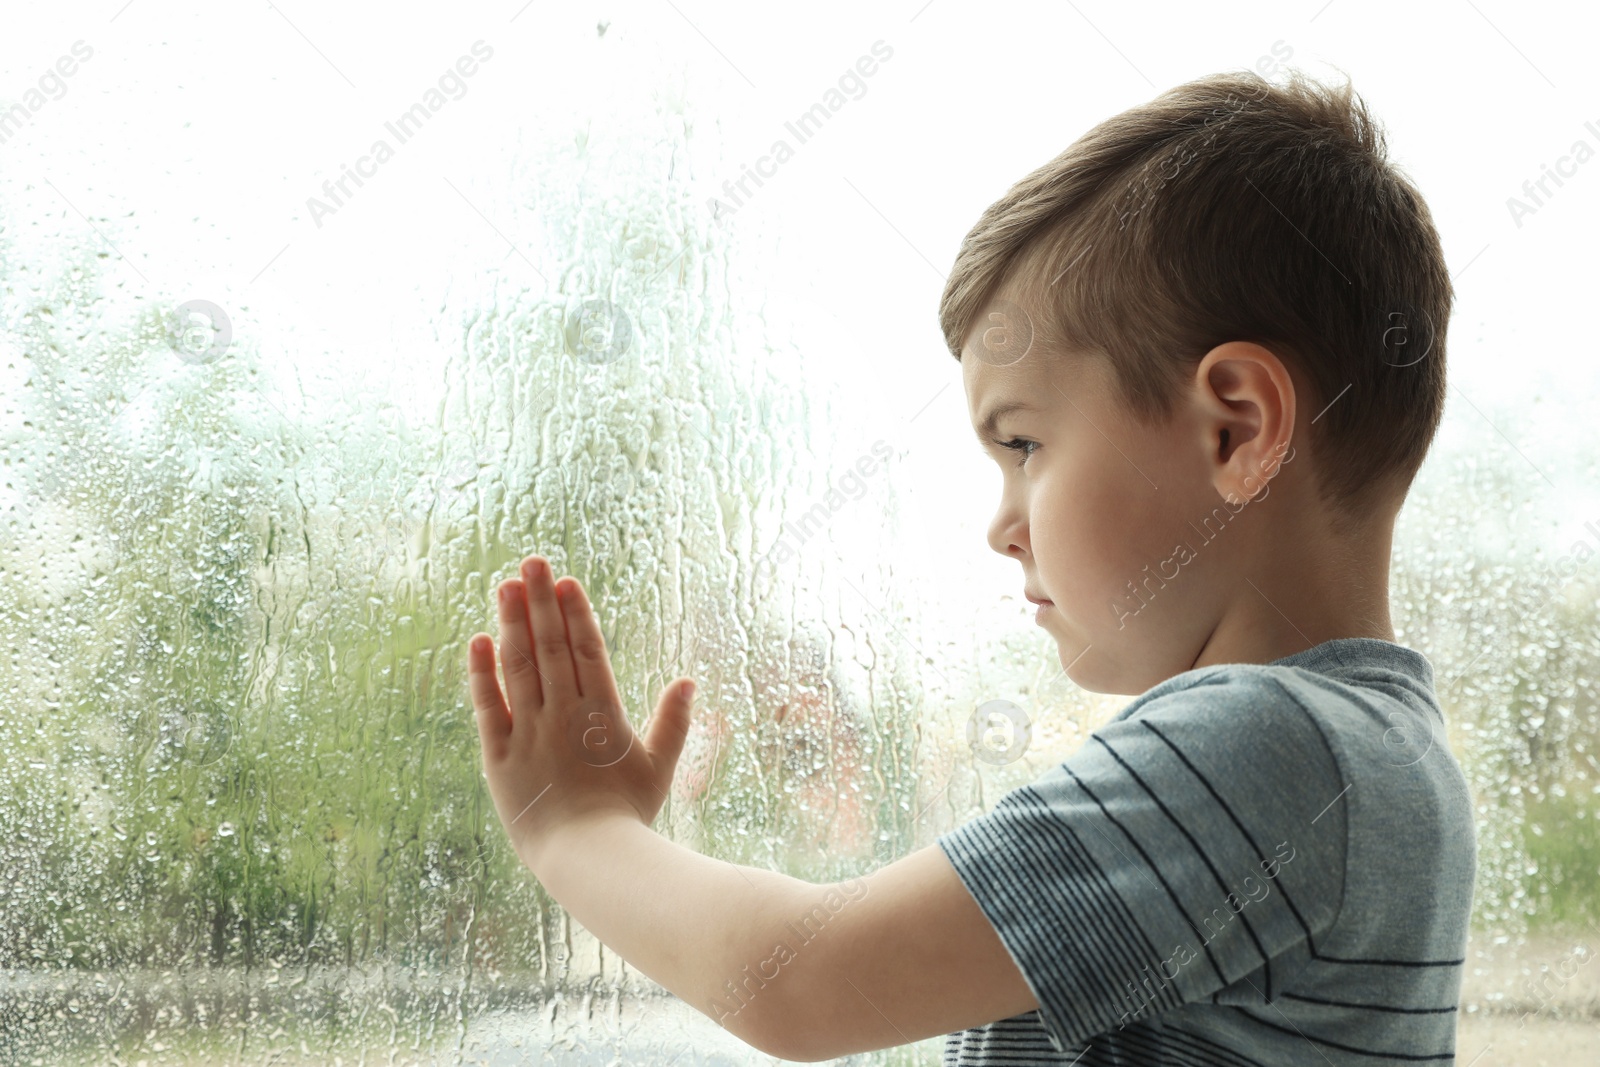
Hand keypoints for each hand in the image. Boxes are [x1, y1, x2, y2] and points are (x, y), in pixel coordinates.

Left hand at [466, 554, 696, 869]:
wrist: (589, 859)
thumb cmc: (628, 816)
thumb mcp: (660, 767)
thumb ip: (673, 722)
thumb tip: (688, 681)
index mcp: (603, 713)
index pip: (587, 650)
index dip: (577, 613)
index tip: (567, 581)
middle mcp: (565, 714)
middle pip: (551, 646)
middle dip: (541, 600)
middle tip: (531, 561)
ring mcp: (531, 733)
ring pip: (519, 666)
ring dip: (512, 622)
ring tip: (506, 584)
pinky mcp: (500, 757)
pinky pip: (489, 707)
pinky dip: (482, 672)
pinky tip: (478, 639)